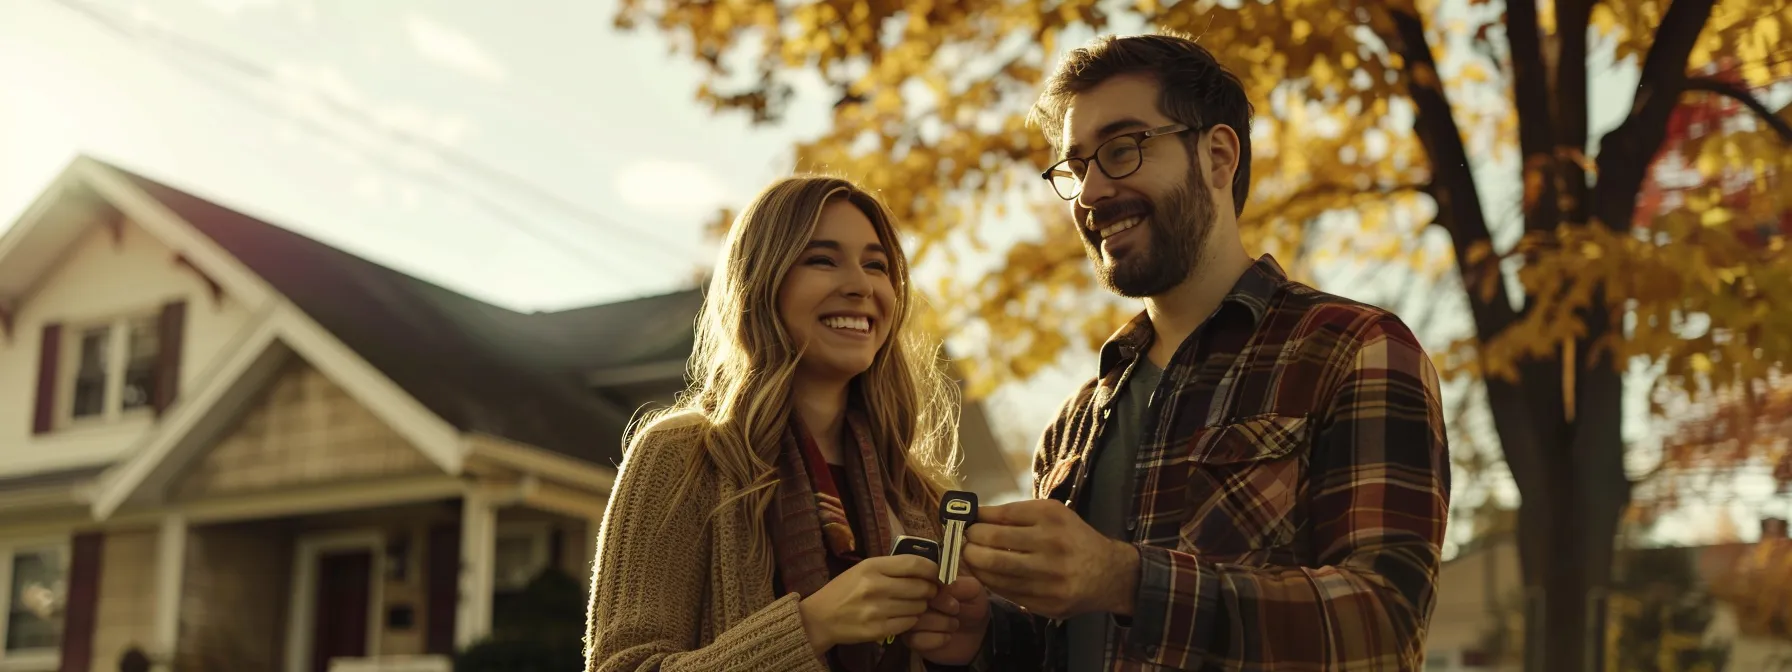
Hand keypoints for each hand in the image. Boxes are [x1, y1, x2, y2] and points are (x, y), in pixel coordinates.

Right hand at [799, 554, 939, 653]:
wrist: (820, 618)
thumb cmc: (844, 590)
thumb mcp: (863, 569)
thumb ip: (892, 568)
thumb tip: (925, 568)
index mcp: (872, 566)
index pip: (915, 565)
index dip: (932, 570)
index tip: (935, 574)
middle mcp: (876, 586)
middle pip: (921, 587)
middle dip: (930, 590)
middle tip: (927, 592)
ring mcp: (877, 610)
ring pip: (917, 607)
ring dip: (920, 606)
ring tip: (911, 604)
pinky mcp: (877, 630)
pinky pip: (908, 624)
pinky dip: (911, 620)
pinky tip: (902, 616)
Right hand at [903, 575, 989, 664]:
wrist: (975, 635)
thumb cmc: (971, 606)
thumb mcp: (972, 590)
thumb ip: (958, 585)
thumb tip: (941, 587)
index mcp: (925, 579)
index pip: (919, 578)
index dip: (939, 589)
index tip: (955, 598)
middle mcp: (912, 597)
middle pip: (914, 598)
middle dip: (941, 605)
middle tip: (956, 610)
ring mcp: (909, 618)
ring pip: (916, 620)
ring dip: (942, 623)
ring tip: (954, 624)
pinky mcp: (911, 639)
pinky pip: (917, 639)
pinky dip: (937, 639)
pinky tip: (947, 637)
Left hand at [962, 499, 1138, 619]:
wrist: (1109, 574)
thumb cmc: (1073, 538)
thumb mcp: (1052, 514)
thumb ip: (1014, 514)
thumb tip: (974, 515)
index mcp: (1051, 519)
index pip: (1000, 518)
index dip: (976, 521)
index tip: (965, 522)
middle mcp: (1051, 547)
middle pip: (993, 545)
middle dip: (969, 543)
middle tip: (963, 542)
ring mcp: (1050, 579)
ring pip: (995, 572)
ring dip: (975, 565)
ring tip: (970, 558)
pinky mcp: (1047, 603)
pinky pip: (1007, 592)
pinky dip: (990, 582)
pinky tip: (986, 575)